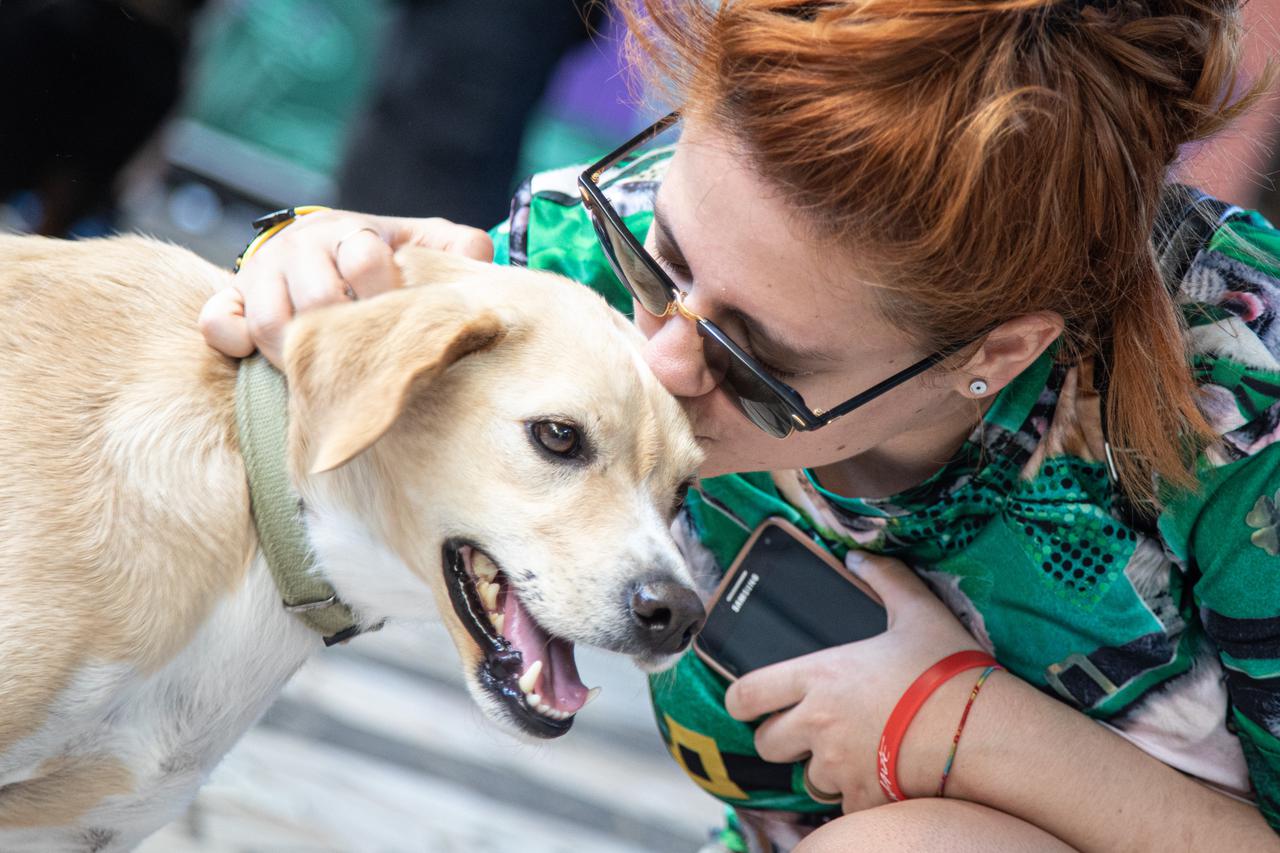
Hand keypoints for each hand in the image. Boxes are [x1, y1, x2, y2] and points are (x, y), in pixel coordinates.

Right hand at [199, 210, 493, 366]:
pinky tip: (261, 360)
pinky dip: (235, 343)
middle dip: (350, 337)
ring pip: (270, 321)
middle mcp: (300, 248)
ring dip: (302, 355)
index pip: (366, 260)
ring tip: (330, 374)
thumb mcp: (426, 245)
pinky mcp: (231, 300)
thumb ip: (457, 252)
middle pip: (318, 299)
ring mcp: (261, 274)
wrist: (326, 249)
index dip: (388, 297)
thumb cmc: (386, 258)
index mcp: (352, 232)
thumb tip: (479, 261)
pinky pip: (218, 323)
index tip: (404, 324)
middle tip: (371, 363)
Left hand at [723, 551, 983, 812]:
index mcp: (818, 676)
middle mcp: (818, 723)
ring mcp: (839, 764)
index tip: (751, 701)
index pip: (746, 695)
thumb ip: (884, 579)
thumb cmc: (948, 668)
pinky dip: (856, 792)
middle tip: (807, 728)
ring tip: (853, 749)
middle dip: (781, 737)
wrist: (984, 729)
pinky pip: (844, 803)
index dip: (742, 700)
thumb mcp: (918, 611)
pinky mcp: (865, 796)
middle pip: (766, 743)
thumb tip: (859, 556)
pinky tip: (880, 773)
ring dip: (821, 767)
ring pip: (806, 777)